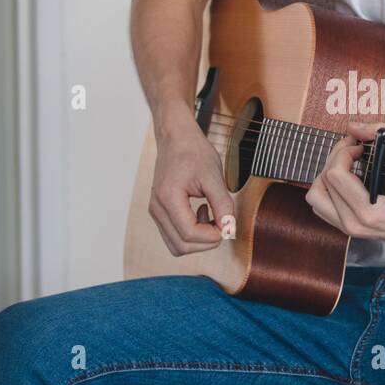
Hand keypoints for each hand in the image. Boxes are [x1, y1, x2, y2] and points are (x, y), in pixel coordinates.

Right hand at [148, 119, 234, 256]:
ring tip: (210, 214)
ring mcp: (155, 211)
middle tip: (221, 221)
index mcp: (168, 197)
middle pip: (182, 246)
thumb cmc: (194, 152)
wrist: (176, 138)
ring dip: (198, 239)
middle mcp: (157, 208)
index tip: (226, 223)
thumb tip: (229, 230)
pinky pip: (174, 236)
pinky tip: (201, 213)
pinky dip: (191, 234)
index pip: (189, 234)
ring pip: (176, 246)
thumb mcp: (214, 176)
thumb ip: (223, 205)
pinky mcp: (159, 212)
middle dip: (207, 241)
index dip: (212, 235)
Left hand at [304, 120, 384, 254]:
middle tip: (352, 148)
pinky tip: (350, 178)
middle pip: (320, 185)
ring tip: (348, 163)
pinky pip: (328, 208)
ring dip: (328, 176)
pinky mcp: (356, 230)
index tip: (359, 143)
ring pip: (318, 200)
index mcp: (368, 212)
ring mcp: (354, 230)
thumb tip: (355, 127)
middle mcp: (356, 225)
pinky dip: (332, 190)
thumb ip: (379, 137)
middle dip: (333, 160)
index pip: (334, 174)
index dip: (343, 150)